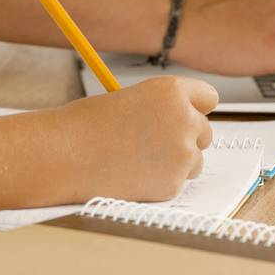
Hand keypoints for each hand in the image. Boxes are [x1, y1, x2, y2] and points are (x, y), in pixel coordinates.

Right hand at [52, 76, 217, 203]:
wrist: (66, 155)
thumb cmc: (89, 124)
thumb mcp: (130, 100)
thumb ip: (162, 108)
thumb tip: (182, 122)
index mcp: (172, 91)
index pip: (208, 97)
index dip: (194, 107)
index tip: (186, 115)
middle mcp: (185, 119)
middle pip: (205, 131)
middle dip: (186, 137)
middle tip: (154, 142)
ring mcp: (182, 154)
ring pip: (195, 160)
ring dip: (175, 162)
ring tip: (138, 159)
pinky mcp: (173, 183)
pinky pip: (177, 182)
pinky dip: (160, 182)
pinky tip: (132, 175)